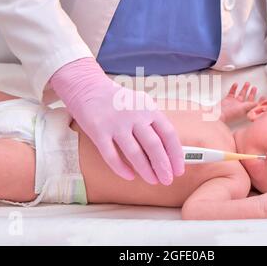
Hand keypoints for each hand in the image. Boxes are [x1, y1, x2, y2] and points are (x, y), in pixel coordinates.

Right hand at [50, 57, 184, 184]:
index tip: (179, 169)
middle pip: (154, 145)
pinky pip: (111, 155)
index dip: (176, 154)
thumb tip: (168, 150)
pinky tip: (129, 176)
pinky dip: (121, 168)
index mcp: (148, 108)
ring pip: (134, 153)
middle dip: (163, 166)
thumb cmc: (118, 100)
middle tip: (167, 180)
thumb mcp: (140, 104)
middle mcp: (134, 115)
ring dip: (145, 170)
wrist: (87, 86)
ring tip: (153, 180)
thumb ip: (153, 123)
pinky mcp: (98, 131)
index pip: (168, 134)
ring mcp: (116, 123)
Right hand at [218, 82, 264, 122]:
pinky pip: (232, 93)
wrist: (219, 113)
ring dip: (244, 89)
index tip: (264, 97)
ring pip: (241, 95)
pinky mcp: (228, 100)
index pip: (255, 105)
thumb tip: (260, 103)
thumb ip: (252, 104)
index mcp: (246, 109)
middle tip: (254, 88)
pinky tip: (236, 84)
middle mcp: (240, 106)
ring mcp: (234, 103)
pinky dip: (234, 88)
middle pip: (248, 99)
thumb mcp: (244, 108)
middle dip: (252, 93)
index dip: (260, 101)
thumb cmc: (230, 114)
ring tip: (247, 83)